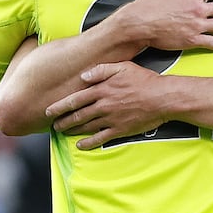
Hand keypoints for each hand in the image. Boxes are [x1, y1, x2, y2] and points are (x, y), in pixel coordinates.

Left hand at [46, 61, 164, 149]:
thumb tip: (84, 75)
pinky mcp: (119, 130)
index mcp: (102, 89)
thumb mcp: (123, 67)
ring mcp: (111, 119)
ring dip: (72, 130)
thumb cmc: (144, 80)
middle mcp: (104, 105)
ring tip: (63, 132)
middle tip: (53, 124)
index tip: (49, 110)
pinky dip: (88, 143)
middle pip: (78, 114)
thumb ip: (102, 70)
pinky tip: (80, 145)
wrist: (162, 98)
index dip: (60, 106)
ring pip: (86, 126)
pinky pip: (100, 138)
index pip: (75, 99)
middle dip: (63, 120)